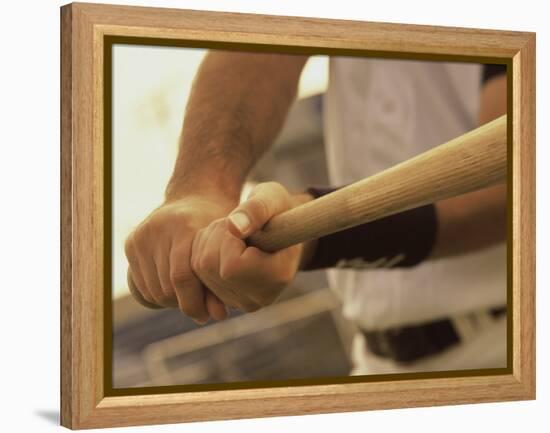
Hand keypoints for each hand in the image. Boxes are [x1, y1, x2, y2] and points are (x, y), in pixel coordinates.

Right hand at [124, 195, 236, 322]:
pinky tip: (175, 290)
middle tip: (201, 308)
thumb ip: (222, 280)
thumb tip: (218, 317)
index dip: (195, 302)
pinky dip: (159, 294)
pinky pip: (142, 285)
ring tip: (190, 298)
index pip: (182, 277)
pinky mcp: (131, 243)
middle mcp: (157, 228)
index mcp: (183, 225)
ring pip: (152, 290)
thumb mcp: (226, 249)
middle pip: (166, 287)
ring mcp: (141, 235)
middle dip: (185, 303)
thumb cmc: (219, 228)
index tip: (209, 315)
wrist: (198, 196)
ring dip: (172, 301)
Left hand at [190, 182, 304, 311]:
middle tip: (237, 225)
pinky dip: (203, 252)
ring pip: (200, 270)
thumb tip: (234, 228)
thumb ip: (256, 209)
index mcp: (279, 275)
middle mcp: (261, 297)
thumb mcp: (272, 197)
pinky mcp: (227, 300)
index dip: (229, 239)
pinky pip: (197, 275)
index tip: (246, 225)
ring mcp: (243, 302)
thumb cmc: (278, 209)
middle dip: (216, 237)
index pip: (232, 265)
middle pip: (210, 267)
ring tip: (232, 233)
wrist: (283, 230)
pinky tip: (223, 244)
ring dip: (208, 242)